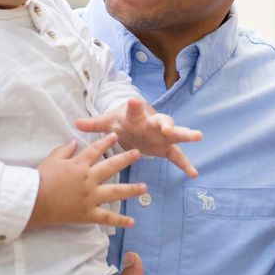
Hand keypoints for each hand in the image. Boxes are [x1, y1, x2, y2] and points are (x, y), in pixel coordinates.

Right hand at [26, 133, 147, 229]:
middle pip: (111, 166)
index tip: (116, 135)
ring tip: (145, 187)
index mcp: (79, 165)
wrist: (35, 201)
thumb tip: (75, 142)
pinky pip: (106, 218)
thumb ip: (64, 150)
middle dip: (126, 159)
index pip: (96, 150)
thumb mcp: (51, 160)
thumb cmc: (40, 179)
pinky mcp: (88, 213)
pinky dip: (119, 221)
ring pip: (115, 192)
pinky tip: (132, 221)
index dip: (106, 141)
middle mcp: (89, 179)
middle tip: (139, 154)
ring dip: (131, 189)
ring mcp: (90, 197)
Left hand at [75, 98, 200, 177]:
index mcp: (137, 116)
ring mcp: (162, 135)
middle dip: (166, 124)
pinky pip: (177, 156)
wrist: (136, 123)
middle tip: (168, 127)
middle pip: (162, 121)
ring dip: (186, 135)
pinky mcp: (166, 147)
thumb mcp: (109, 121)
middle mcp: (152, 123)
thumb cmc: (123, 120)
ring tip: (198, 136)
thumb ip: (95, 124)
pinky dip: (185, 164)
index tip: (132, 101)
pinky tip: (193, 174)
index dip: (133, 106)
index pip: (134, 110)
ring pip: (176, 134)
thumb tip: (76, 123)